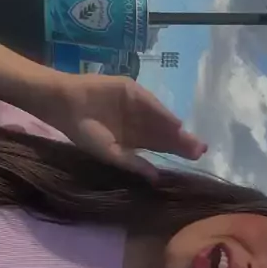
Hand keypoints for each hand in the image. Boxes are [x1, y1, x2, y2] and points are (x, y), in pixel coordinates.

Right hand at [41, 73, 207, 178]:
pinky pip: (149, 103)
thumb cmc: (84, 132)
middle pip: (165, 132)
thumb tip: (157, 178)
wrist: (65, 105)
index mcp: (134, 138)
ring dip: (176, 129)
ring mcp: (136, 105)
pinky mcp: (131, 89)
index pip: (160, 145)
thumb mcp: (110, 153)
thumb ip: (133, 163)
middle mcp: (139, 121)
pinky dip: (162, 112)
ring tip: (191, 140)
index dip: (177, 151)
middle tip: (201, 150)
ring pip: (161, 118)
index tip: (196, 159)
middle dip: (182, 141)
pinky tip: (175, 123)